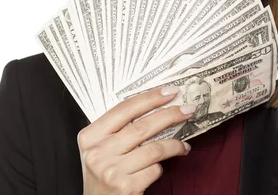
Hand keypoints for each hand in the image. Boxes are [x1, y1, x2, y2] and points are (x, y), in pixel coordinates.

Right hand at [78, 86, 193, 193]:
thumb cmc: (103, 174)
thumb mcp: (101, 148)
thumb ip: (118, 130)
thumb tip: (156, 107)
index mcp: (90, 136)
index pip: (124, 109)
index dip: (150, 98)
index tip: (170, 91)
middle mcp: (98, 152)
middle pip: (142, 126)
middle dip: (170, 115)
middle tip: (187, 110)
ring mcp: (111, 170)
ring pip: (154, 148)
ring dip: (174, 145)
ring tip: (183, 145)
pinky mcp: (125, 187)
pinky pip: (154, 169)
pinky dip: (161, 167)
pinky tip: (164, 167)